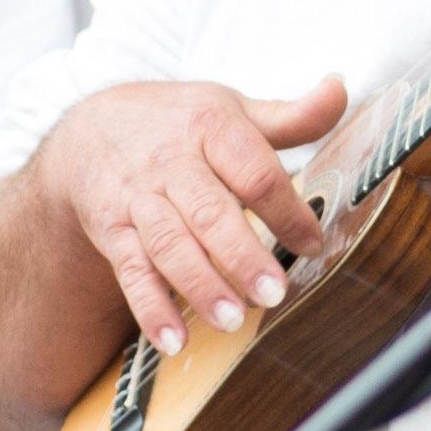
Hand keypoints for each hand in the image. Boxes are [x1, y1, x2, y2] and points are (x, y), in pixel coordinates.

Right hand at [27, 74, 349, 357]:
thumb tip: (341, 89)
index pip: (253, 170)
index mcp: (209, 127)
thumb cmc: (179, 124)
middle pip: (208, 212)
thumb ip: (290, 114)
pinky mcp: (112, 232)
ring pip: (169, 244)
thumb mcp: (231, 109)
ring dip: (199, 285)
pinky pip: (131, 273)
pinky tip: (173, 342)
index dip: (285, 208)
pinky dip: (150, 309)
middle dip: (240, 255)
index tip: (312, 242)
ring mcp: (137, 200)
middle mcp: (170, 163)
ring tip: (232, 320)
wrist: (90, 132)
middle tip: (274, 292)